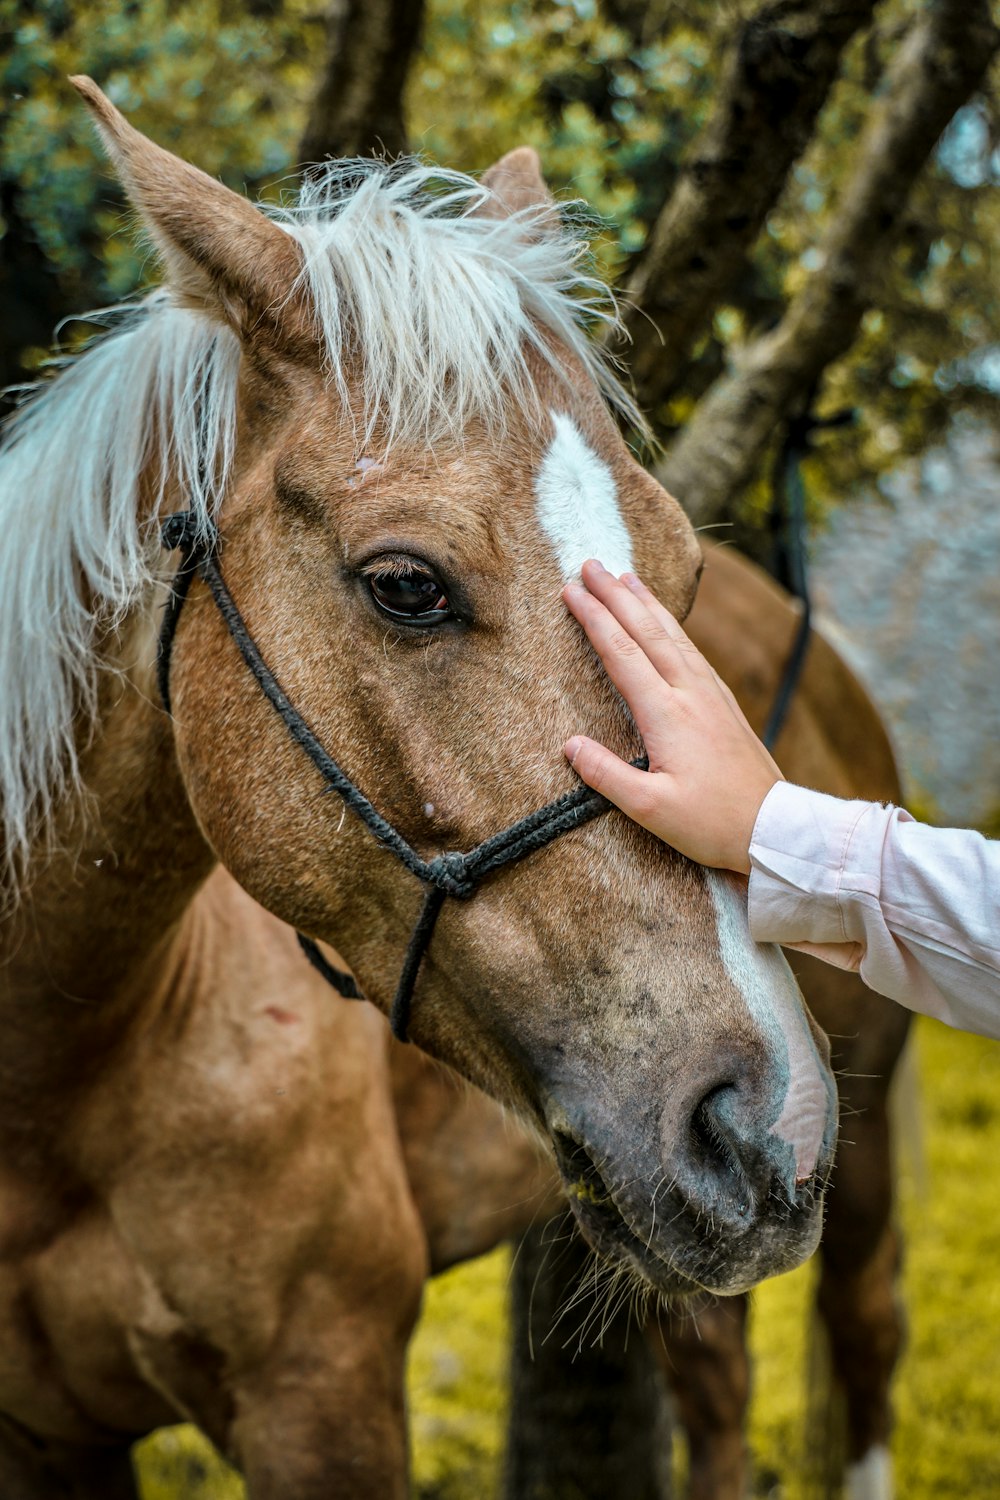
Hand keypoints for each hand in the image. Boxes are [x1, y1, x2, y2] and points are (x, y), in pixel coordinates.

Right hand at [563, 560, 782, 873]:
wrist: (774, 828)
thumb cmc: (712, 824)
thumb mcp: (650, 810)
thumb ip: (606, 775)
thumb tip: (569, 745)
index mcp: (667, 715)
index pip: (622, 653)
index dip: (594, 619)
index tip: (570, 590)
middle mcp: (691, 694)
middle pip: (648, 631)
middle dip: (616, 594)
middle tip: (590, 564)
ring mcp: (712, 696)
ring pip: (675, 635)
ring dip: (647, 602)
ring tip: (626, 576)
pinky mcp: (725, 705)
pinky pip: (693, 651)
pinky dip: (673, 627)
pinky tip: (667, 624)